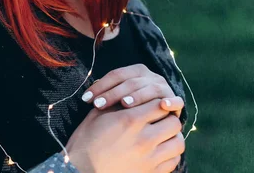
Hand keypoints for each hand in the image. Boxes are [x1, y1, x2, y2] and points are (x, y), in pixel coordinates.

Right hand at [65, 99, 184, 172]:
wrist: (81, 169)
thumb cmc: (86, 141)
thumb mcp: (98, 116)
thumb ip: (118, 103)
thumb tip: (131, 94)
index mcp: (130, 120)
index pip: (159, 105)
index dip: (158, 102)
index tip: (153, 105)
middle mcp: (144, 138)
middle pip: (173, 122)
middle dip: (168, 118)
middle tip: (159, 119)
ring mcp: (150, 157)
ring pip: (178, 142)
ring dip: (172, 136)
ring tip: (162, 135)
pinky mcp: (152, 172)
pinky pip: (174, 161)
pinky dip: (170, 154)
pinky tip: (160, 150)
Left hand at [82, 64, 182, 116]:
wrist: (157, 119)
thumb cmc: (131, 110)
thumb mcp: (118, 100)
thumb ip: (107, 94)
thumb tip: (85, 96)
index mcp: (135, 72)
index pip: (115, 75)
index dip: (100, 86)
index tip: (86, 99)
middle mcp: (150, 77)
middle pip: (129, 82)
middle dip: (112, 93)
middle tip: (98, 104)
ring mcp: (163, 88)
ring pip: (149, 89)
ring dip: (137, 96)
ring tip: (125, 104)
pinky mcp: (175, 101)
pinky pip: (175, 100)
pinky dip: (171, 102)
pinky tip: (163, 106)